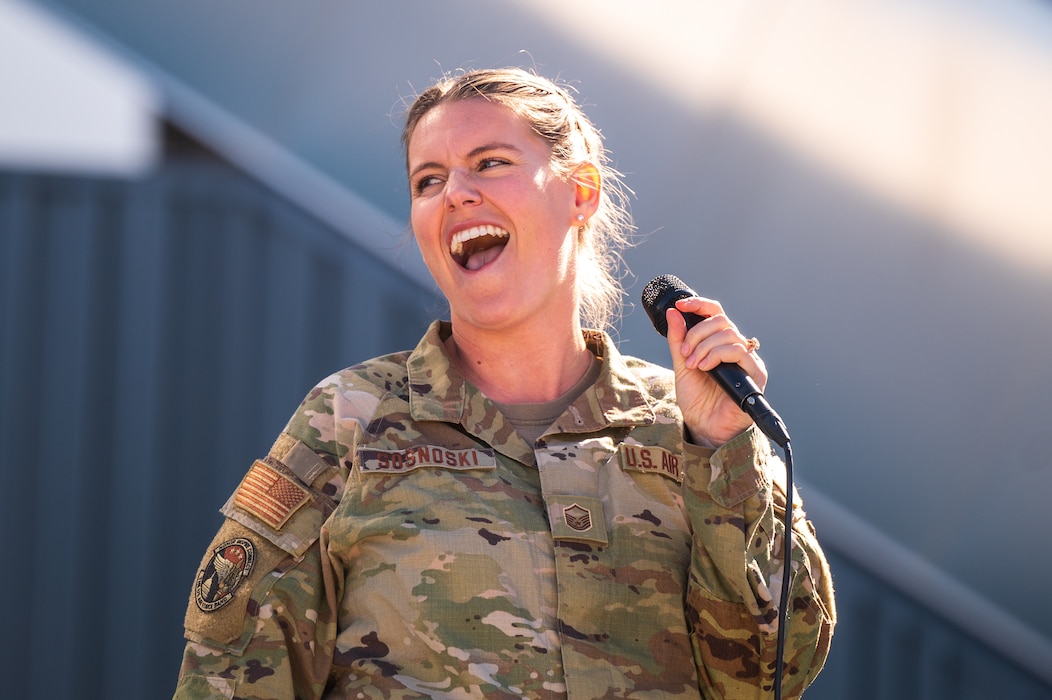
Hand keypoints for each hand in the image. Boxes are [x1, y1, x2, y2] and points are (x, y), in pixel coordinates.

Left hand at [664, 296, 767, 447]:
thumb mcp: (682, 365)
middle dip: (697, 334)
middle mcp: (737, 349)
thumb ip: (678, 340)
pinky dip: (717, 355)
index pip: (716, 313)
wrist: (704, 428)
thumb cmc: (697, 400)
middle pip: (721, 321)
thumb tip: (673, 312)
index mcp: (721, 344)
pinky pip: (739, 352)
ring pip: (729, 334)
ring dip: (705, 347)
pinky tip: (705, 368)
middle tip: (685, 354)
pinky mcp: (756, 374)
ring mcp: (748, 361)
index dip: (700, 305)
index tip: (681, 306)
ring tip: (693, 365)